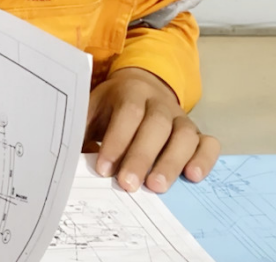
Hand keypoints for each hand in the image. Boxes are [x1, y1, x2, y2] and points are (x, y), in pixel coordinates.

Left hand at [85, 67, 218, 192]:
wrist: (140, 88)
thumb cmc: (111, 108)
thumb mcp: (92, 110)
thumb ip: (82, 131)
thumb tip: (67, 160)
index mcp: (130, 91)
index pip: (128, 112)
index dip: (117, 140)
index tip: (104, 169)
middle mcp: (159, 102)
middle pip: (156, 124)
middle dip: (142, 156)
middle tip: (128, 185)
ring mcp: (180, 117)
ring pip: (184, 135)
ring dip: (171, 162)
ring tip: (156, 187)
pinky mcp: (196, 133)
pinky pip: (208, 143)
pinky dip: (204, 159)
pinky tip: (192, 176)